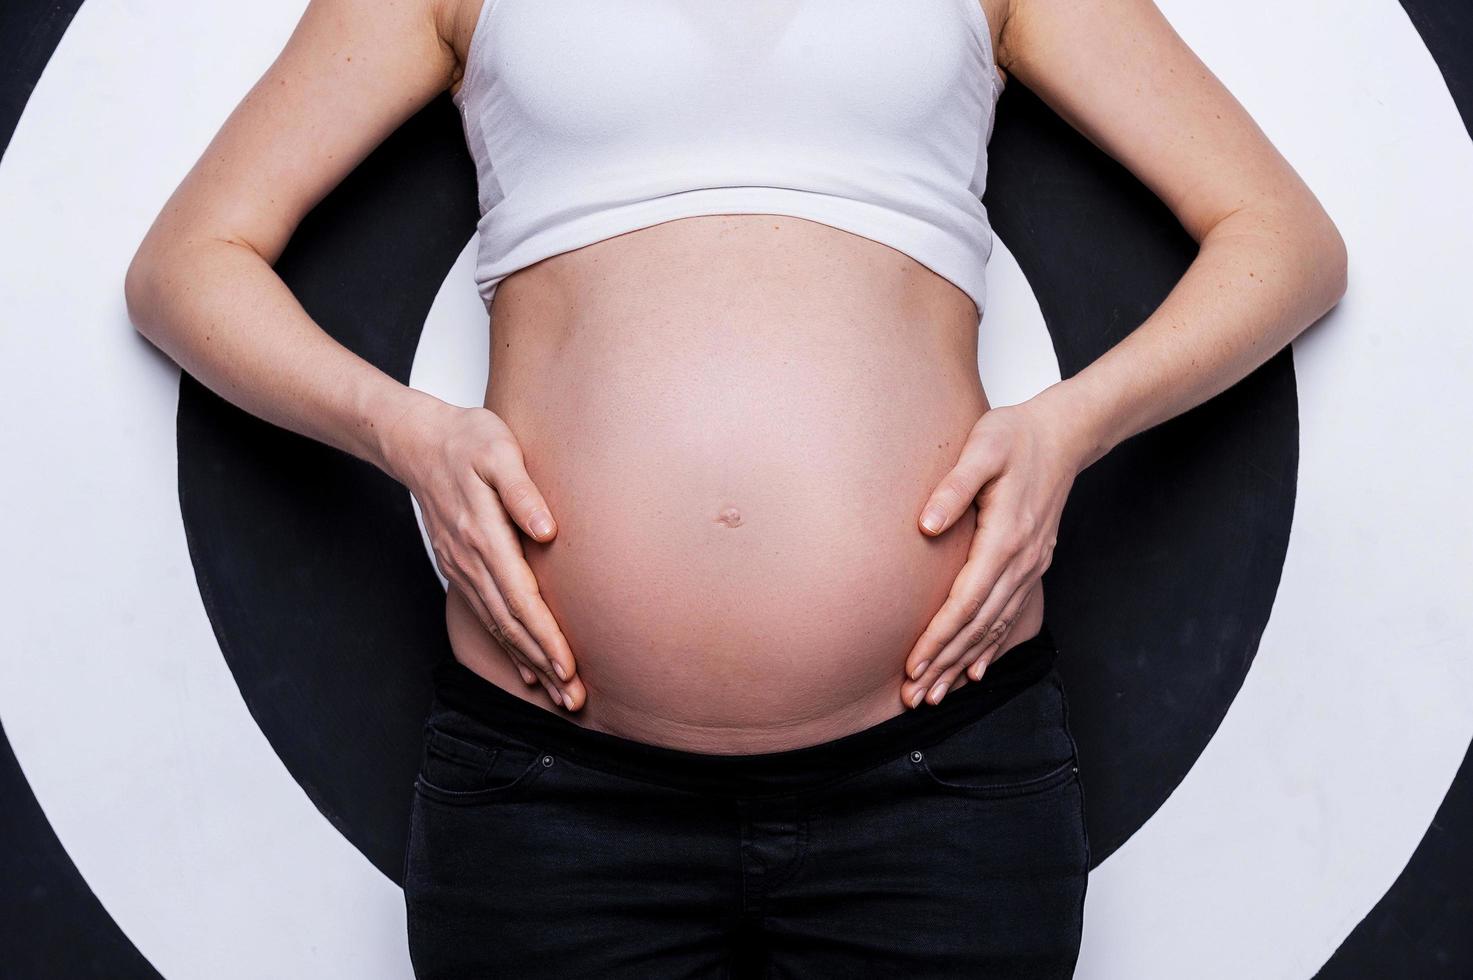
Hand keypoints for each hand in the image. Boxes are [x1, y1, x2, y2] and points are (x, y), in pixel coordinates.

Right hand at [384, 394, 583, 710]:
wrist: (417, 441)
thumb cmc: (468, 440)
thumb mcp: (499, 451)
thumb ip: (523, 491)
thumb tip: (546, 531)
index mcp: (484, 535)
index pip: (520, 598)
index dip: (545, 637)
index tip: (568, 668)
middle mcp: (471, 560)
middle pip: (510, 624)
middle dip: (543, 665)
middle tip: (573, 700)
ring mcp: (462, 568)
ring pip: (498, 627)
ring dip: (528, 663)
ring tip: (557, 694)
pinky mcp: (460, 568)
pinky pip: (486, 616)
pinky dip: (506, 646)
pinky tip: (525, 668)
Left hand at [901, 397, 1084, 707]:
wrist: (1064, 435)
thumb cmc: (1016, 437)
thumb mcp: (982, 448)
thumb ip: (954, 486)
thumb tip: (926, 525)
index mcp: (1005, 537)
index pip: (968, 601)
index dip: (940, 637)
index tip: (914, 664)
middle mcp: (1021, 561)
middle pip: (980, 626)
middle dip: (946, 664)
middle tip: (914, 697)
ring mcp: (1030, 567)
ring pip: (995, 628)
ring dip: (964, 663)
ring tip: (935, 694)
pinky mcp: (1031, 566)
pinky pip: (1010, 617)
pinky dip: (990, 648)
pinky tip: (974, 671)